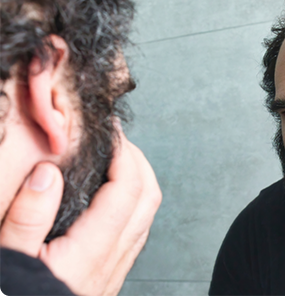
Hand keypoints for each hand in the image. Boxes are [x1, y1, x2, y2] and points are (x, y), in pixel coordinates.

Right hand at [0, 129, 161, 295]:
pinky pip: (137, 231)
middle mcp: (114, 258)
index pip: (127, 190)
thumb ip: (27, 217)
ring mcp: (116, 267)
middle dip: (139, 162)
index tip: (113, 132)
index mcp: (91, 251)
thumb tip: (48, 173)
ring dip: (140, 182)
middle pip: (149, 198)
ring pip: (147, 215)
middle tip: (117, 140)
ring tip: (117, 161)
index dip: (125, 154)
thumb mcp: (9, 259)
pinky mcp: (111, 274)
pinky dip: (133, 204)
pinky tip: (111, 197)